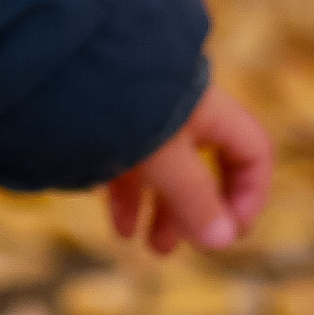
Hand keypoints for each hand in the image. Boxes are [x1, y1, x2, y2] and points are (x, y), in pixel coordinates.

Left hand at [104, 84, 272, 256]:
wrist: (61, 67)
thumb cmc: (123, 105)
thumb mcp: (165, 157)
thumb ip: (195, 198)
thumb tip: (223, 242)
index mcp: (209, 110)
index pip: (252, 152)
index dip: (249, 195)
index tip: (230, 231)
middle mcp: (181, 112)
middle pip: (204, 168)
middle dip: (196, 213)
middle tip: (186, 246)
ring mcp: (144, 117)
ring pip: (164, 171)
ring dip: (160, 212)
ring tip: (149, 248)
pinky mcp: (109, 124)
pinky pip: (128, 163)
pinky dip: (127, 195)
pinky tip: (119, 224)